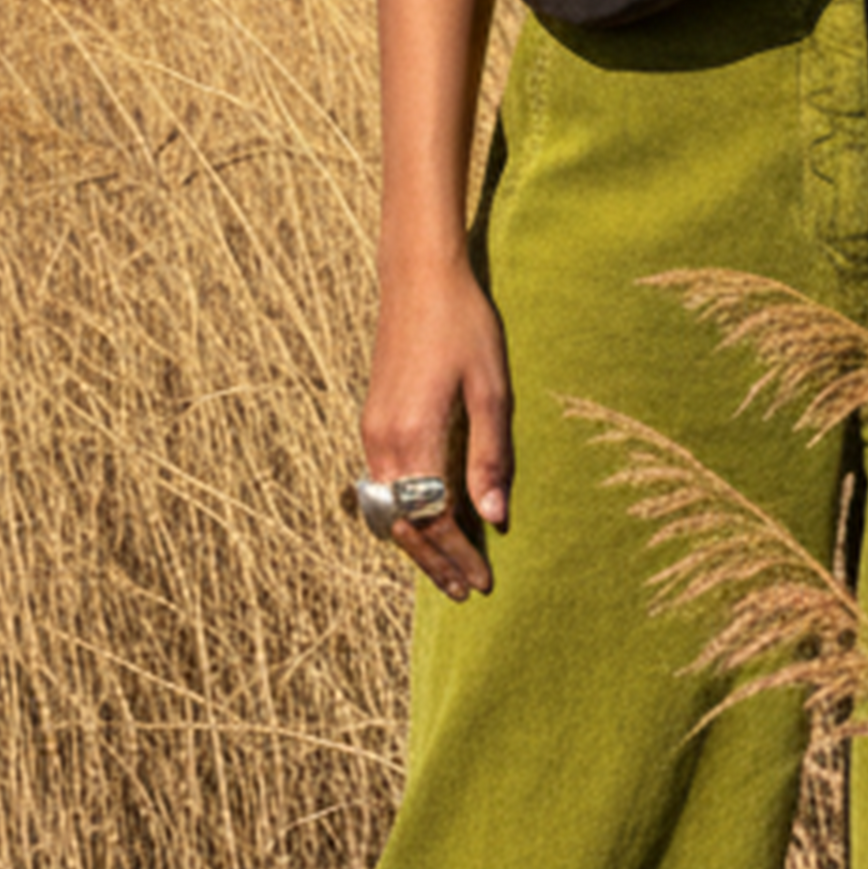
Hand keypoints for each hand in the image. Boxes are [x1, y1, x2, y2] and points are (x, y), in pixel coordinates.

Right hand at [359, 256, 513, 599]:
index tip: (482, 583)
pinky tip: (428, 521)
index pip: (432, 520)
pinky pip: (383, 486)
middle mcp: (383, 442)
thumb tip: (495, 519)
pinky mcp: (373, 420)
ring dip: (417, 542)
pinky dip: (404, 515)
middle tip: (464, 591)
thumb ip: (490, 458)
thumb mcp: (491, 391)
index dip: (458, 556)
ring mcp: (372, 431)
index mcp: (413, 437)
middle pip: (402, 526)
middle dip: (434, 562)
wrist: (419, 277)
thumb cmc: (464, 326)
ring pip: (387, 510)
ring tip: (447, 568)